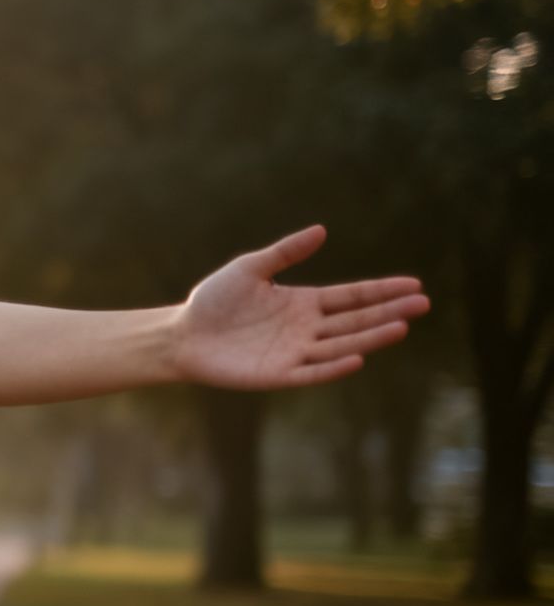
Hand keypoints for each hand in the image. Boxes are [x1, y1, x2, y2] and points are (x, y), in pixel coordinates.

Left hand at [173, 225, 429, 390]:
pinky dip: (333, 367)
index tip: (414, 284)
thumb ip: (285, 252)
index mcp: (303, 303)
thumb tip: (322, 230)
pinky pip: (312, 372)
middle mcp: (306, 329)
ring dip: (371, 337)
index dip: (382, 291)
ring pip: (342, 345)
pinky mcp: (278, 375)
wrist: (181, 334)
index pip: (351, 297)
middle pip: (355, 320)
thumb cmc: (213, 301)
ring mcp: (295, 353)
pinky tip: (356, 357)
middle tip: (423, 303)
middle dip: (389, 312)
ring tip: (402, 327)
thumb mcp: (250, 268)